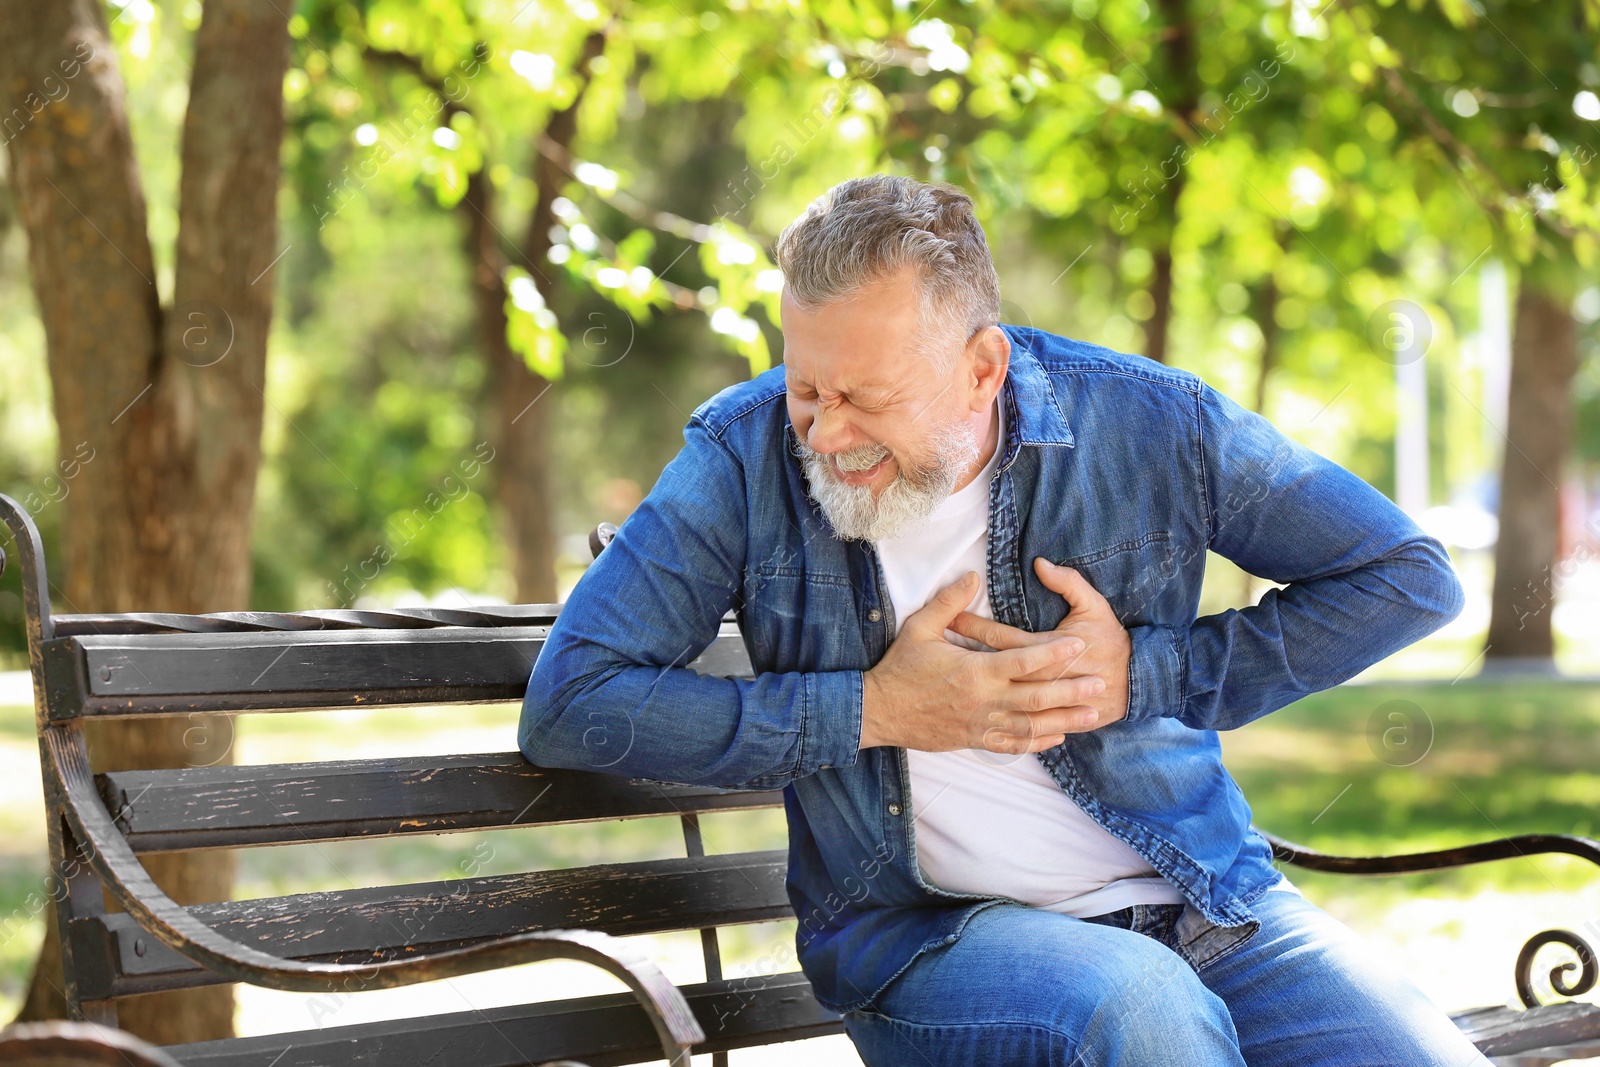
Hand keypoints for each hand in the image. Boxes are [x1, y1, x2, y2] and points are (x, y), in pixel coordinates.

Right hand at [860, 570, 1104, 754]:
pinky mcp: (975, 740)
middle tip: (1099, 683)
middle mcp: (983, 701)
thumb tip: (972, 577)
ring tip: (1091, 715)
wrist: (879, 712)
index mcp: (974, 672)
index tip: (1078, 645)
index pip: (1023, 661)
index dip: (1053, 653)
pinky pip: (1013, 744)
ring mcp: (981, 725)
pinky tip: (1057, 736)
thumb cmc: (899, 668)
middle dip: (1071, 690)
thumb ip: (948, 603)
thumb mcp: (919, 629)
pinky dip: (1038, 742)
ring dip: (1065, 720)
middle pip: (1037, 697)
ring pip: (1032, 725)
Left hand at [946, 557, 1131, 731]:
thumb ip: (1069, 583)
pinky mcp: (1050, 721)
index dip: (975, 627)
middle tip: (936, 644)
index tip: (951, 617)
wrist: (1137, 683)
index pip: (1003, 638)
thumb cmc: (1111, 643)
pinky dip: (994, 718)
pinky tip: (972, 713)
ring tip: (945, 679)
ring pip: (1001, 698)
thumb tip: (1040, 564)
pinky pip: (1017, 724)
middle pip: (995, 667)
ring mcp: (1047, 704)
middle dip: (965, 654)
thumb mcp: (1095, 607)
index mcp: (1051, 649)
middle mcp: (1044, 679)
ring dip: (973, 688)